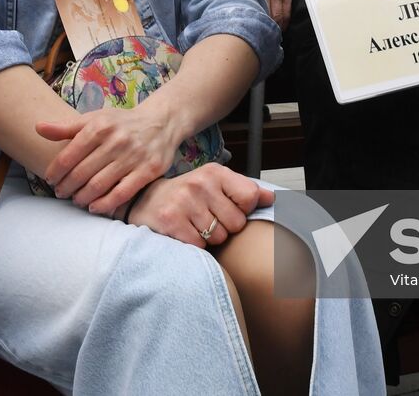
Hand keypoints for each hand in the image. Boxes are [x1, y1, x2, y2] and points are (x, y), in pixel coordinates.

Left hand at [36, 106, 183, 214]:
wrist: (162, 122)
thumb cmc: (122, 123)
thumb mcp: (95, 119)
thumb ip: (66, 127)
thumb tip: (38, 128)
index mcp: (99, 127)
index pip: (69, 155)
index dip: (55, 172)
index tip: (50, 180)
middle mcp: (116, 141)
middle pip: (82, 173)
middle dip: (66, 187)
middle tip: (60, 193)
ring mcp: (133, 157)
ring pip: (99, 185)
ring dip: (82, 197)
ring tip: (76, 200)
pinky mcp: (148, 171)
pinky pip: (122, 193)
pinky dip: (105, 204)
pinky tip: (94, 207)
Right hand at [126, 164, 274, 247]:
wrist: (146, 201)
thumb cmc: (187, 195)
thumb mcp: (215, 184)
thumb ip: (244, 191)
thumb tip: (272, 198)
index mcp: (215, 172)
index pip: (250, 196)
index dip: (244, 209)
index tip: (229, 207)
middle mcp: (200, 184)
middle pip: (236, 223)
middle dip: (225, 227)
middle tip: (207, 218)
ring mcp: (185, 203)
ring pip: (218, 238)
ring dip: (209, 238)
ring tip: (194, 224)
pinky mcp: (172, 222)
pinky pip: (200, 246)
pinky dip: (194, 245)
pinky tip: (184, 232)